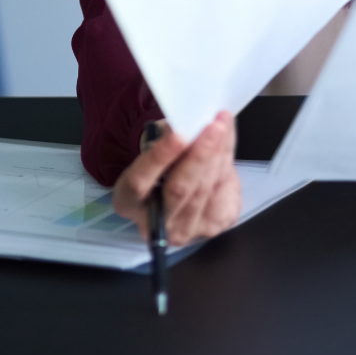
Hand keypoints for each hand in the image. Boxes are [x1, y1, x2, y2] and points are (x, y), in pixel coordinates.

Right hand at [112, 111, 240, 246]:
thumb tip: (192, 124)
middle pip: (179, 190)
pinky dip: (227, 163)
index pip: (139, 182)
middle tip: (214, 126)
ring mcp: (185, 230)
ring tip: (224, 125)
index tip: (178, 135)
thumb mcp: (156, 148)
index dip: (159, 158)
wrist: (182, 189)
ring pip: (206, 188)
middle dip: (200, 155)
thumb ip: (168, 139)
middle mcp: (154, 223)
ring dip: (219, 154)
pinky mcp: (213, 226)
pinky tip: (226, 144)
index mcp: (128, 202)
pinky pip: (224, 191)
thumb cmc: (164, 164)